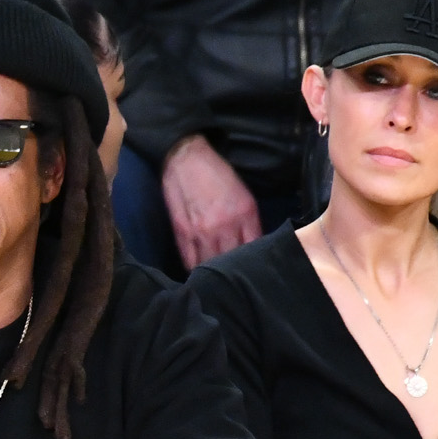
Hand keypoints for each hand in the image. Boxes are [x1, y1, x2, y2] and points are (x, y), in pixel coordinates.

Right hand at [160, 135, 262, 269]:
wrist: (186, 158)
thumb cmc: (217, 175)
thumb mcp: (244, 195)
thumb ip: (250, 223)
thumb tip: (253, 247)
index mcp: (245, 214)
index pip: (255, 249)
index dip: (255, 263)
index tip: (255, 270)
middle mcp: (224, 226)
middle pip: (234, 262)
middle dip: (236, 272)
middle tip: (237, 280)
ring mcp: (201, 231)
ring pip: (211, 265)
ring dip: (215, 275)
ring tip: (218, 280)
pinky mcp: (182, 232)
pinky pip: (190, 260)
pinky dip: (195, 268)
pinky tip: (200, 272)